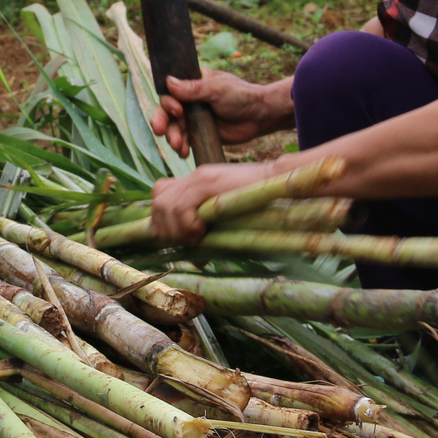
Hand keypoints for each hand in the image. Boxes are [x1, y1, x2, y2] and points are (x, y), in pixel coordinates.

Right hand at [148, 70, 288, 154]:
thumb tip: (168, 82)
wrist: (259, 116)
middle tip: (160, 131)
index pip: (169, 92)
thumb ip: (194, 88)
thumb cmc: (241, 96)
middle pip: (166, 112)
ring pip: (173, 128)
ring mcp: (192, 118)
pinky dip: (181, 147)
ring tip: (178, 146)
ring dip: (172, 137)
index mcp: (191, 84)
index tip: (177, 111)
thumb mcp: (217, 89)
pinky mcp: (198, 134)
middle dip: (161, 122)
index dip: (168, 103)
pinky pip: (184, 141)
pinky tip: (184, 152)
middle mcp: (188, 101)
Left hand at [150, 160, 274, 244]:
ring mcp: (198, 176)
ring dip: (177, 229)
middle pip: (157, 203)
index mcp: (194, 183)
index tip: (179, 239)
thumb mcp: (226, 221)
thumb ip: (208, 233)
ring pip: (164, 206)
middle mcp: (192, 177)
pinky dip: (187, 225)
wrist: (280, 183)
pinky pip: (181, 207)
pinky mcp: (207, 180)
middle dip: (167, 229)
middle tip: (188, 241)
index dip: (163, 221)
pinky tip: (203, 230)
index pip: (159, 195)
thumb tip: (196, 261)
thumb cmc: (259, 208)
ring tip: (197, 237)